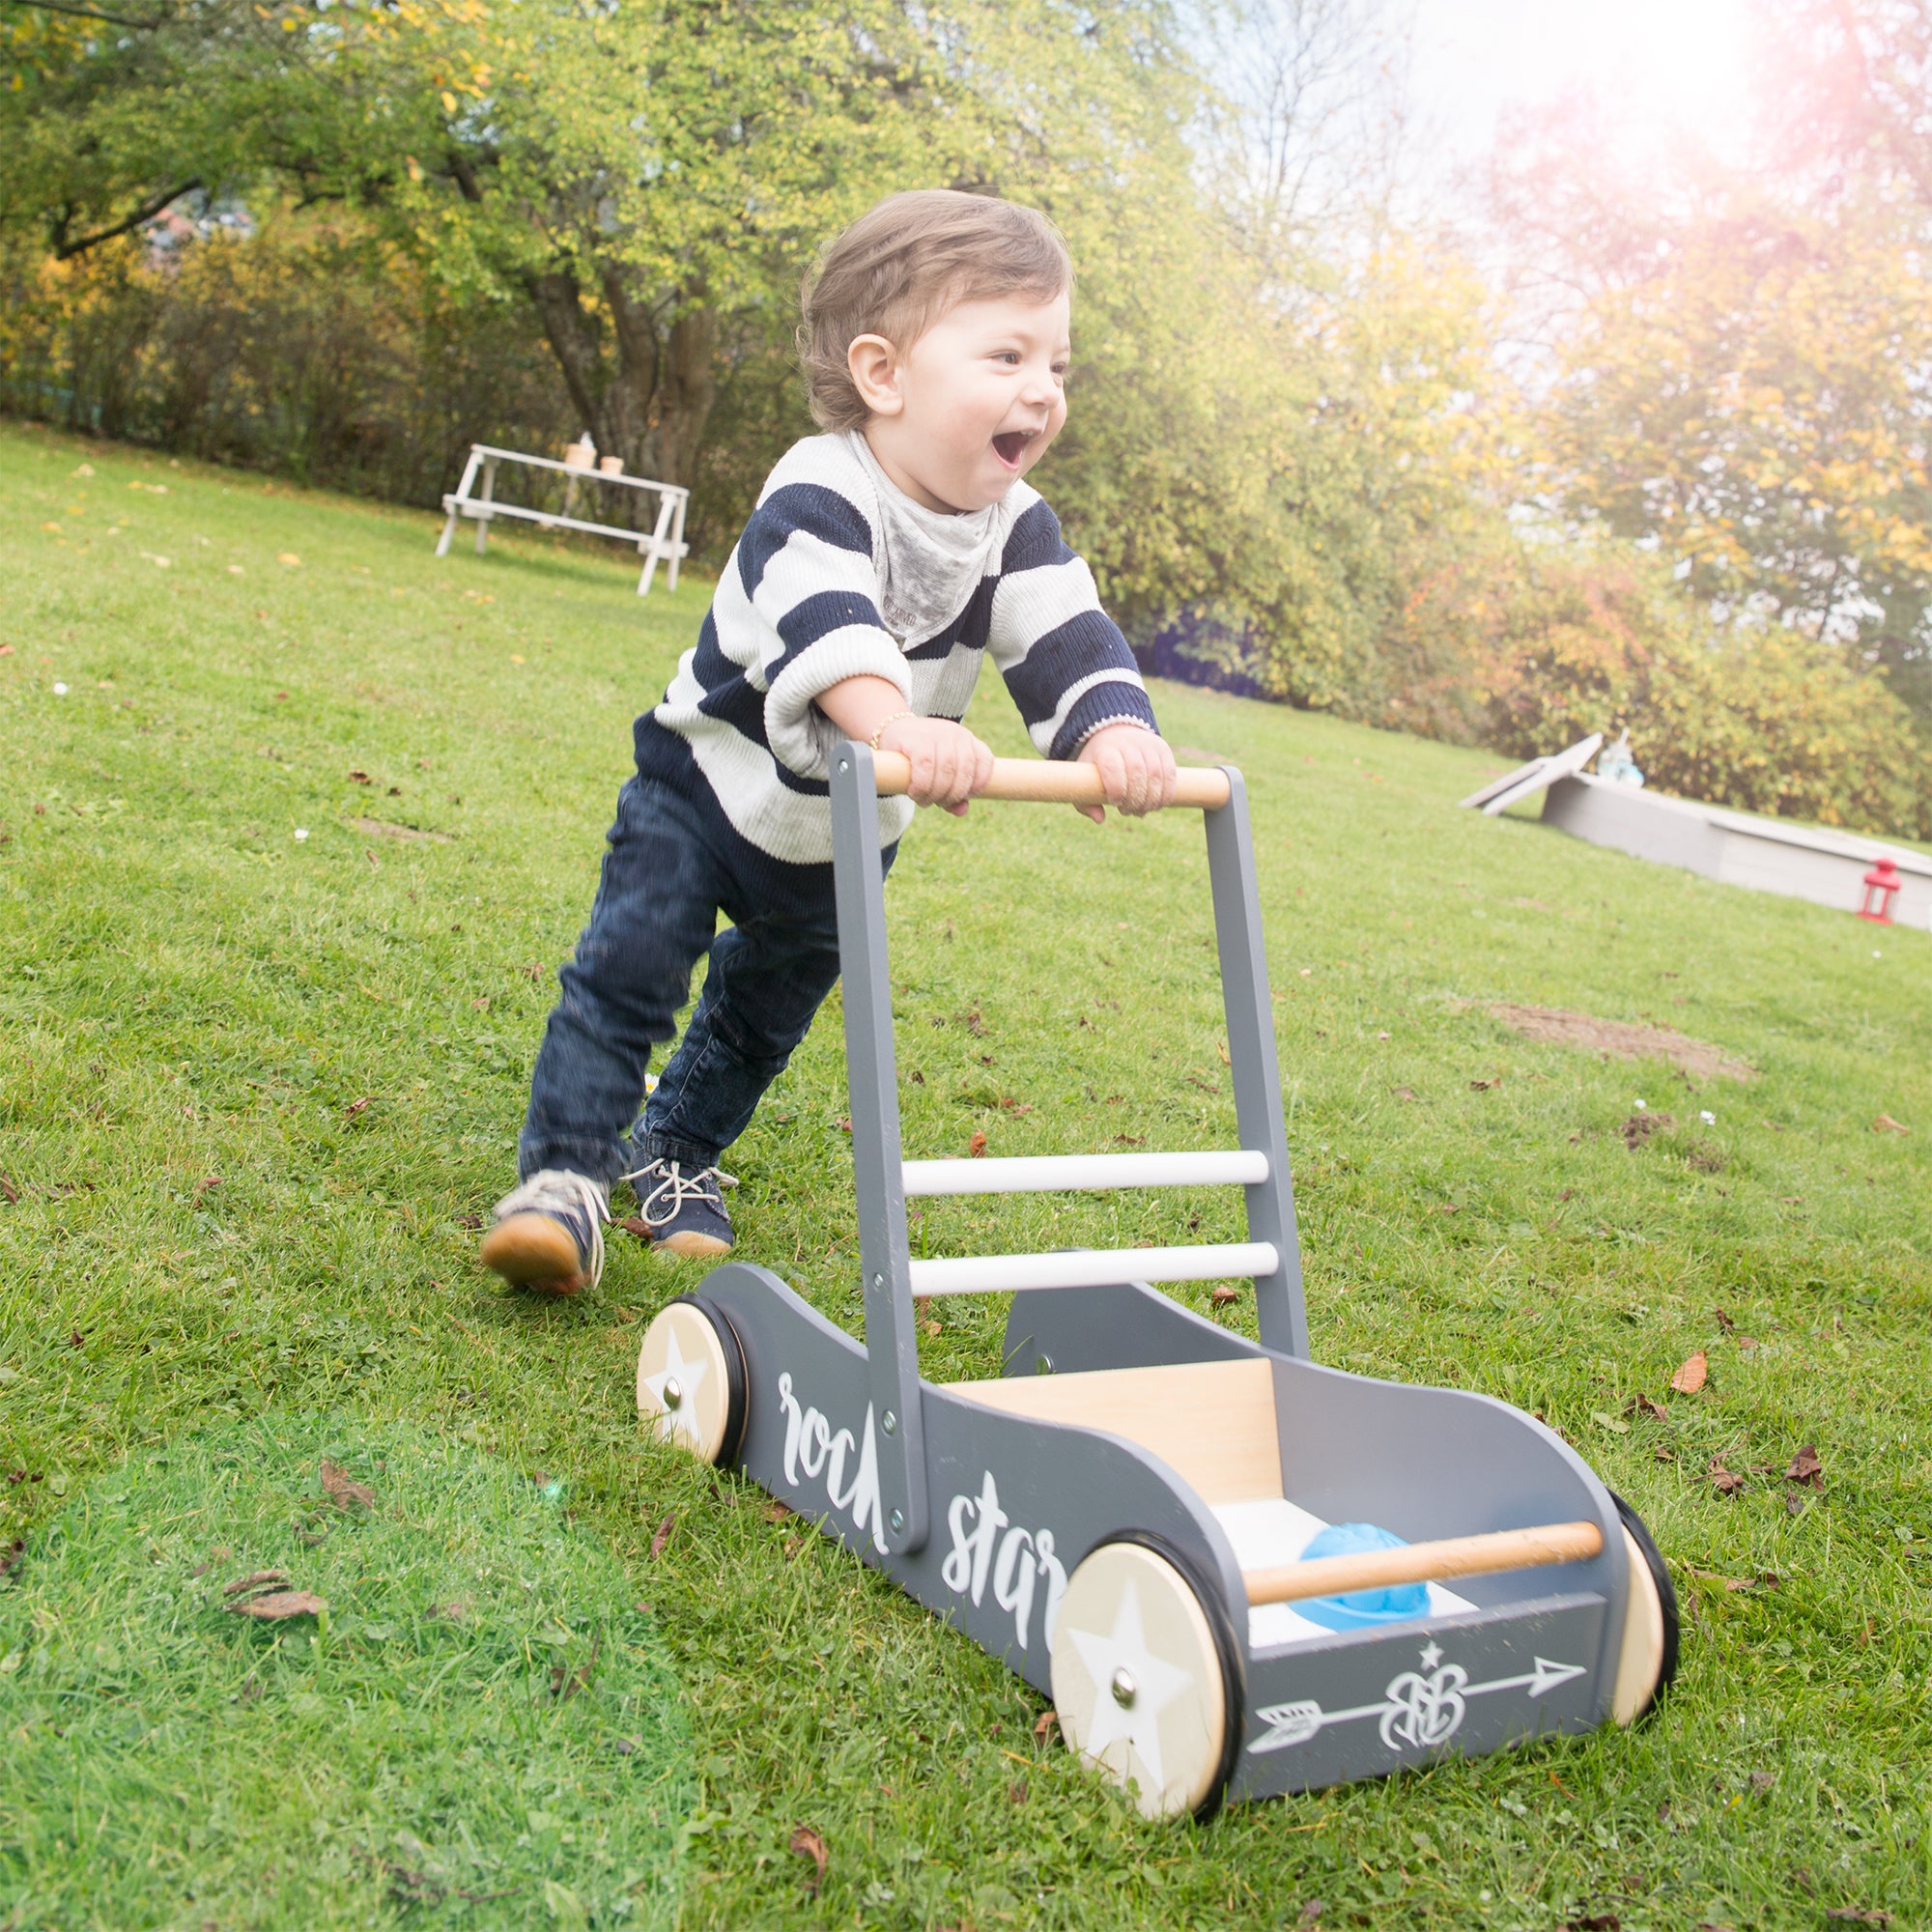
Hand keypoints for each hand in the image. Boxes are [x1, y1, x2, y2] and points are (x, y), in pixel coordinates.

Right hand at [877, 714, 995, 815]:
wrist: (890, 732)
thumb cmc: (918, 757)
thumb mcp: (940, 773)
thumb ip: (954, 793)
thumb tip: (962, 811)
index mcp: (967, 740)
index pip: (985, 761)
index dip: (978, 783)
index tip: (965, 797)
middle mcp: (956, 733)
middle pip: (964, 771)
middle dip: (952, 794)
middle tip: (938, 803)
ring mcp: (937, 733)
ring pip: (946, 771)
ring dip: (936, 793)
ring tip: (924, 801)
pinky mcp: (917, 739)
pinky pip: (925, 767)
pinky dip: (921, 786)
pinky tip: (915, 793)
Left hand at [1075, 723, 1176, 822]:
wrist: (1115, 734)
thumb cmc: (1098, 765)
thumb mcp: (1084, 779)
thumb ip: (1086, 802)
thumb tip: (1099, 819)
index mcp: (1105, 749)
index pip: (1112, 767)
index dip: (1116, 789)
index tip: (1115, 802)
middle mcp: (1128, 743)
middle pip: (1136, 772)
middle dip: (1135, 799)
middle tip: (1128, 811)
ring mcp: (1148, 744)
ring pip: (1155, 774)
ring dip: (1151, 800)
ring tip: (1142, 811)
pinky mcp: (1163, 749)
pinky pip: (1170, 774)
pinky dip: (1166, 794)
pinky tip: (1157, 805)